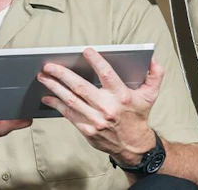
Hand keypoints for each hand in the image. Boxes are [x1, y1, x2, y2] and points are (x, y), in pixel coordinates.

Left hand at [37, 48, 164, 165]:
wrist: (133, 146)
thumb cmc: (138, 117)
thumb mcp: (150, 96)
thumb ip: (154, 76)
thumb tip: (153, 59)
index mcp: (121, 97)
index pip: (107, 75)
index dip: (96, 61)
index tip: (86, 51)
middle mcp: (107, 108)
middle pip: (80, 87)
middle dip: (62, 75)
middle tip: (49, 66)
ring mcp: (95, 120)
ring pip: (71, 100)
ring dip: (54, 87)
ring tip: (43, 77)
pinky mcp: (86, 130)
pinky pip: (68, 114)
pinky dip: (56, 104)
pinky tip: (47, 96)